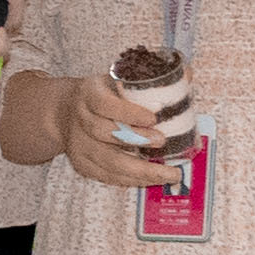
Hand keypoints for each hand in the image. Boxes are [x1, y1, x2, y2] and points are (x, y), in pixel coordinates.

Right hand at [53, 73, 180, 190]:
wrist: (67, 111)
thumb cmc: (104, 95)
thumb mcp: (120, 79)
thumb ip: (152, 78)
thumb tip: (187, 74)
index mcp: (89, 93)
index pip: (104, 104)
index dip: (128, 112)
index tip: (153, 118)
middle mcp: (80, 118)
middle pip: (102, 132)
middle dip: (135, 140)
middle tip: (162, 141)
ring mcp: (78, 143)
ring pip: (106, 160)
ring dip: (140, 169)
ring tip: (168, 173)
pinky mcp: (82, 163)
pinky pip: (107, 176)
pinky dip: (131, 180)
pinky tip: (152, 179)